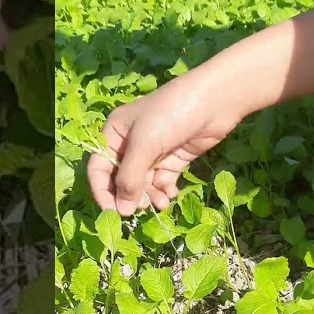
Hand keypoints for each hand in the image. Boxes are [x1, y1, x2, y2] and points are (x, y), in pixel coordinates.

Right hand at [88, 74, 245, 216]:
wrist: (215, 101)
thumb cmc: (171, 114)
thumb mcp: (145, 144)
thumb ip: (130, 177)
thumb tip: (122, 210)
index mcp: (115, 133)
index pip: (99, 168)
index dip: (102, 191)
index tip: (112, 212)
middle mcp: (130, 144)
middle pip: (121, 179)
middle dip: (131, 196)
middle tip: (144, 208)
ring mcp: (153, 152)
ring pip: (143, 184)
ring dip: (150, 196)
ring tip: (162, 203)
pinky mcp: (173, 159)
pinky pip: (162, 182)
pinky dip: (164, 191)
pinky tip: (171, 195)